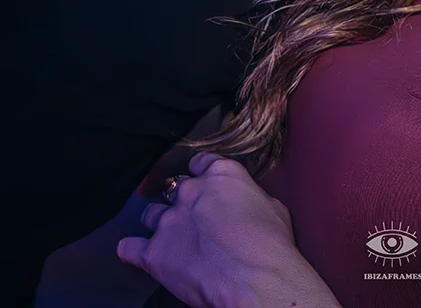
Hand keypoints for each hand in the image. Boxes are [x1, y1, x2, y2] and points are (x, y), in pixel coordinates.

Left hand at [118, 153, 337, 307]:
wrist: (252, 278)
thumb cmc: (269, 245)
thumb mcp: (272, 206)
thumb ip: (250, 198)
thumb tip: (246, 206)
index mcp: (221, 174)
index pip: (201, 162)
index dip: (201, 175)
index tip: (202, 184)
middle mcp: (191, 191)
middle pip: (175, 188)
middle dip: (181, 201)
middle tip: (191, 218)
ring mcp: (169, 221)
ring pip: (150, 214)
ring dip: (159, 224)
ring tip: (169, 238)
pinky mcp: (154, 253)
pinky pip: (129, 247)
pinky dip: (131, 250)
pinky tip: (135, 252)